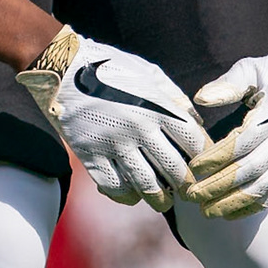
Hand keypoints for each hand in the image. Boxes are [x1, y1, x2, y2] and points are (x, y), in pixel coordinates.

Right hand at [17, 29, 208, 210]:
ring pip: (145, 184)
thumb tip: (197, 121)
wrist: (64, 66)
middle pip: (173, 168)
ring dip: (159, 198)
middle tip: (188, 190)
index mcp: (158, 106)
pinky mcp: (90, 154)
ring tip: (164, 202)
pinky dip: (125, 196)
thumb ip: (174, 97)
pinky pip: (113, 186)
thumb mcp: (149, 73)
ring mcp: (114, 143)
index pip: (192, 140)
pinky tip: (132, 196)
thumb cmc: (111, 66)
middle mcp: (139, 127)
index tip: (204, 164)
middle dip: (185, 184)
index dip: (202, 156)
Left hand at [184, 41, 267, 217]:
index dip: (216, 158)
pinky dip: (255, 206)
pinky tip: (232, 214)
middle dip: (219, 186)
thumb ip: (228, 84)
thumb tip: (200, 99)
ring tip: (207, 211)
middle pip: (252, 169)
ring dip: (235, 202)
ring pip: (265, 186)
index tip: (193, 168)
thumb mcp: (252, 69)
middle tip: (192, 196)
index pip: (242, 143)